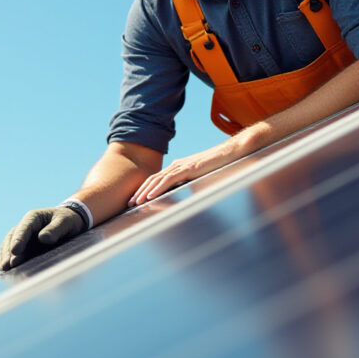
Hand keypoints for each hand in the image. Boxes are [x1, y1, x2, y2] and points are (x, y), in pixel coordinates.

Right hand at [0, 206, 83, 270]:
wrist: (68, 224)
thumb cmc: (67, 220)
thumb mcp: (65, 222)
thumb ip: (56, 229)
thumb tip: (43, 238)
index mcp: (34, 217)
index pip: (24, 228)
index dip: (19, 239)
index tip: (15, 251)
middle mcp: (25, 227)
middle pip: (13, 238)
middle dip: (9, 252)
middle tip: (7, 266)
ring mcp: (23, 237)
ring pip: (9, 246)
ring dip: (6, 258)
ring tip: (5, 270)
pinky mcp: (24, 247)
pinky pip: (13, 253)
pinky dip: (8, 260)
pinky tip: (6, 271)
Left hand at [129, 137, 253, 206]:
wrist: (230, 153)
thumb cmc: (218, 166)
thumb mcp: (200, 177)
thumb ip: (190, 184)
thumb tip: (183, 196)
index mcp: (178, 167)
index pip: (156, 179)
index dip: (144, 189)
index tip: (135, 200)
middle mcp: (177, 165)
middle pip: (152, 179)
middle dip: (139, 192)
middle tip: (128, 204)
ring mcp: (182, 166)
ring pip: (157, 180)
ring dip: (144, 192)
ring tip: (135, 202)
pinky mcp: (188, 169)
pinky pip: (169, 180)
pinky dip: (157, 188)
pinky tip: (150, 196)